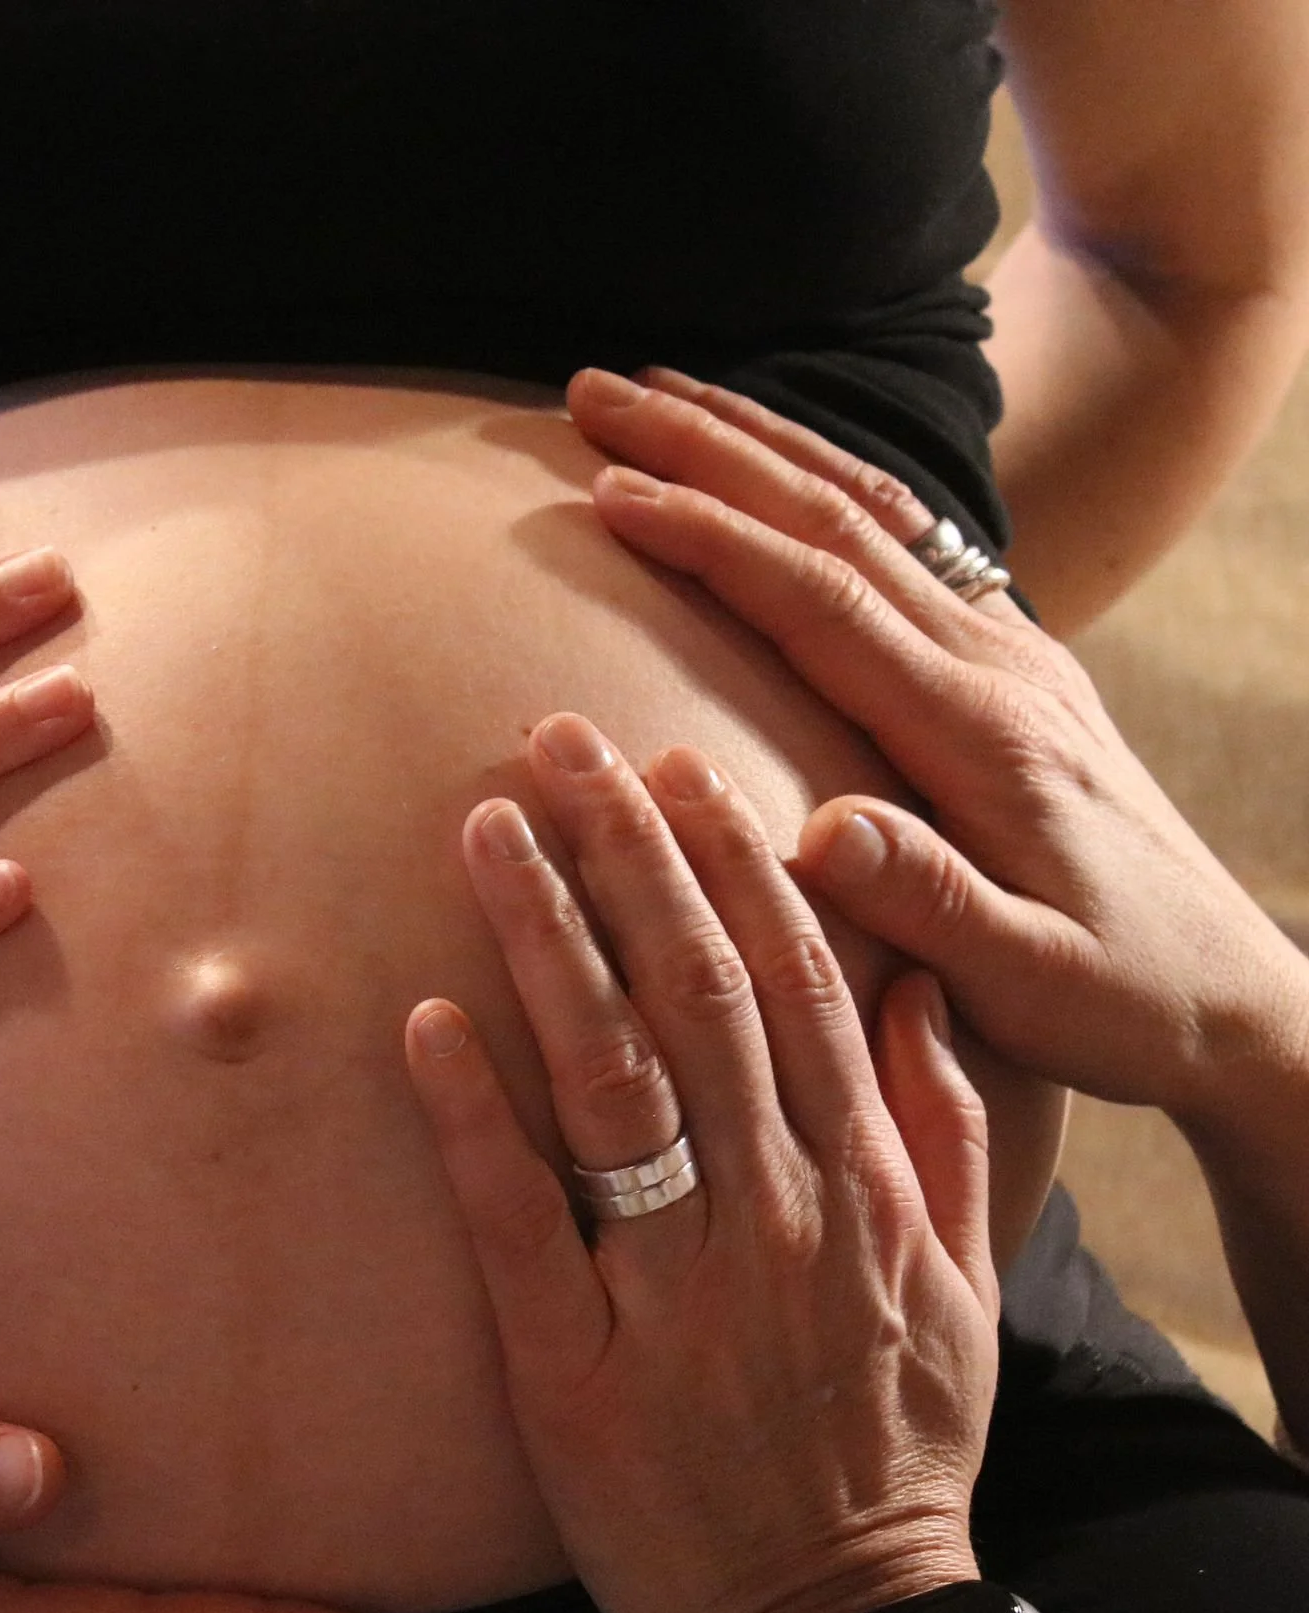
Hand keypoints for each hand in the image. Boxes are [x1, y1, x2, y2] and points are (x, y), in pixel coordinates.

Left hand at [405, 716, 995, 1612]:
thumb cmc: (896, 1456)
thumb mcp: (965, 1295)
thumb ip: (947, 1139)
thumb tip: (912, 1000)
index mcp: (861, 1190)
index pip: (795, 986)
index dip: (732, 867)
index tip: (676, 770)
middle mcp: (772, 1218)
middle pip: (695, 997)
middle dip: (626, 855)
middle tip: (557, 740)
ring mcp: (671, 1293)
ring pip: (609, 1080)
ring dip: (547, 940)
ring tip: (488, 827)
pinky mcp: (573, 1373)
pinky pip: (518, 1224)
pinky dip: (473, 1116)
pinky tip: (423, 1019)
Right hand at [565, 364, 1308, 1135]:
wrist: (1235, 994)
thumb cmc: (1121, 1000)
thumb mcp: (1032, 982)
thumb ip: (929, 904)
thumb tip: (815, 831)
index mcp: (981, 735)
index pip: (825, 603)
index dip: (714, 540)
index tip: (611, 495)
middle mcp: (997, 665)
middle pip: (836, 521)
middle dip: (707, 449)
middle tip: (594, 395)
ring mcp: (1010, 653)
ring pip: (868, 513)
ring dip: (757, 444)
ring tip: (658, 396)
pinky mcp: (1012, 666)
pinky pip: (902, 543)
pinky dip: (818, 485)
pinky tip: (772, 468)